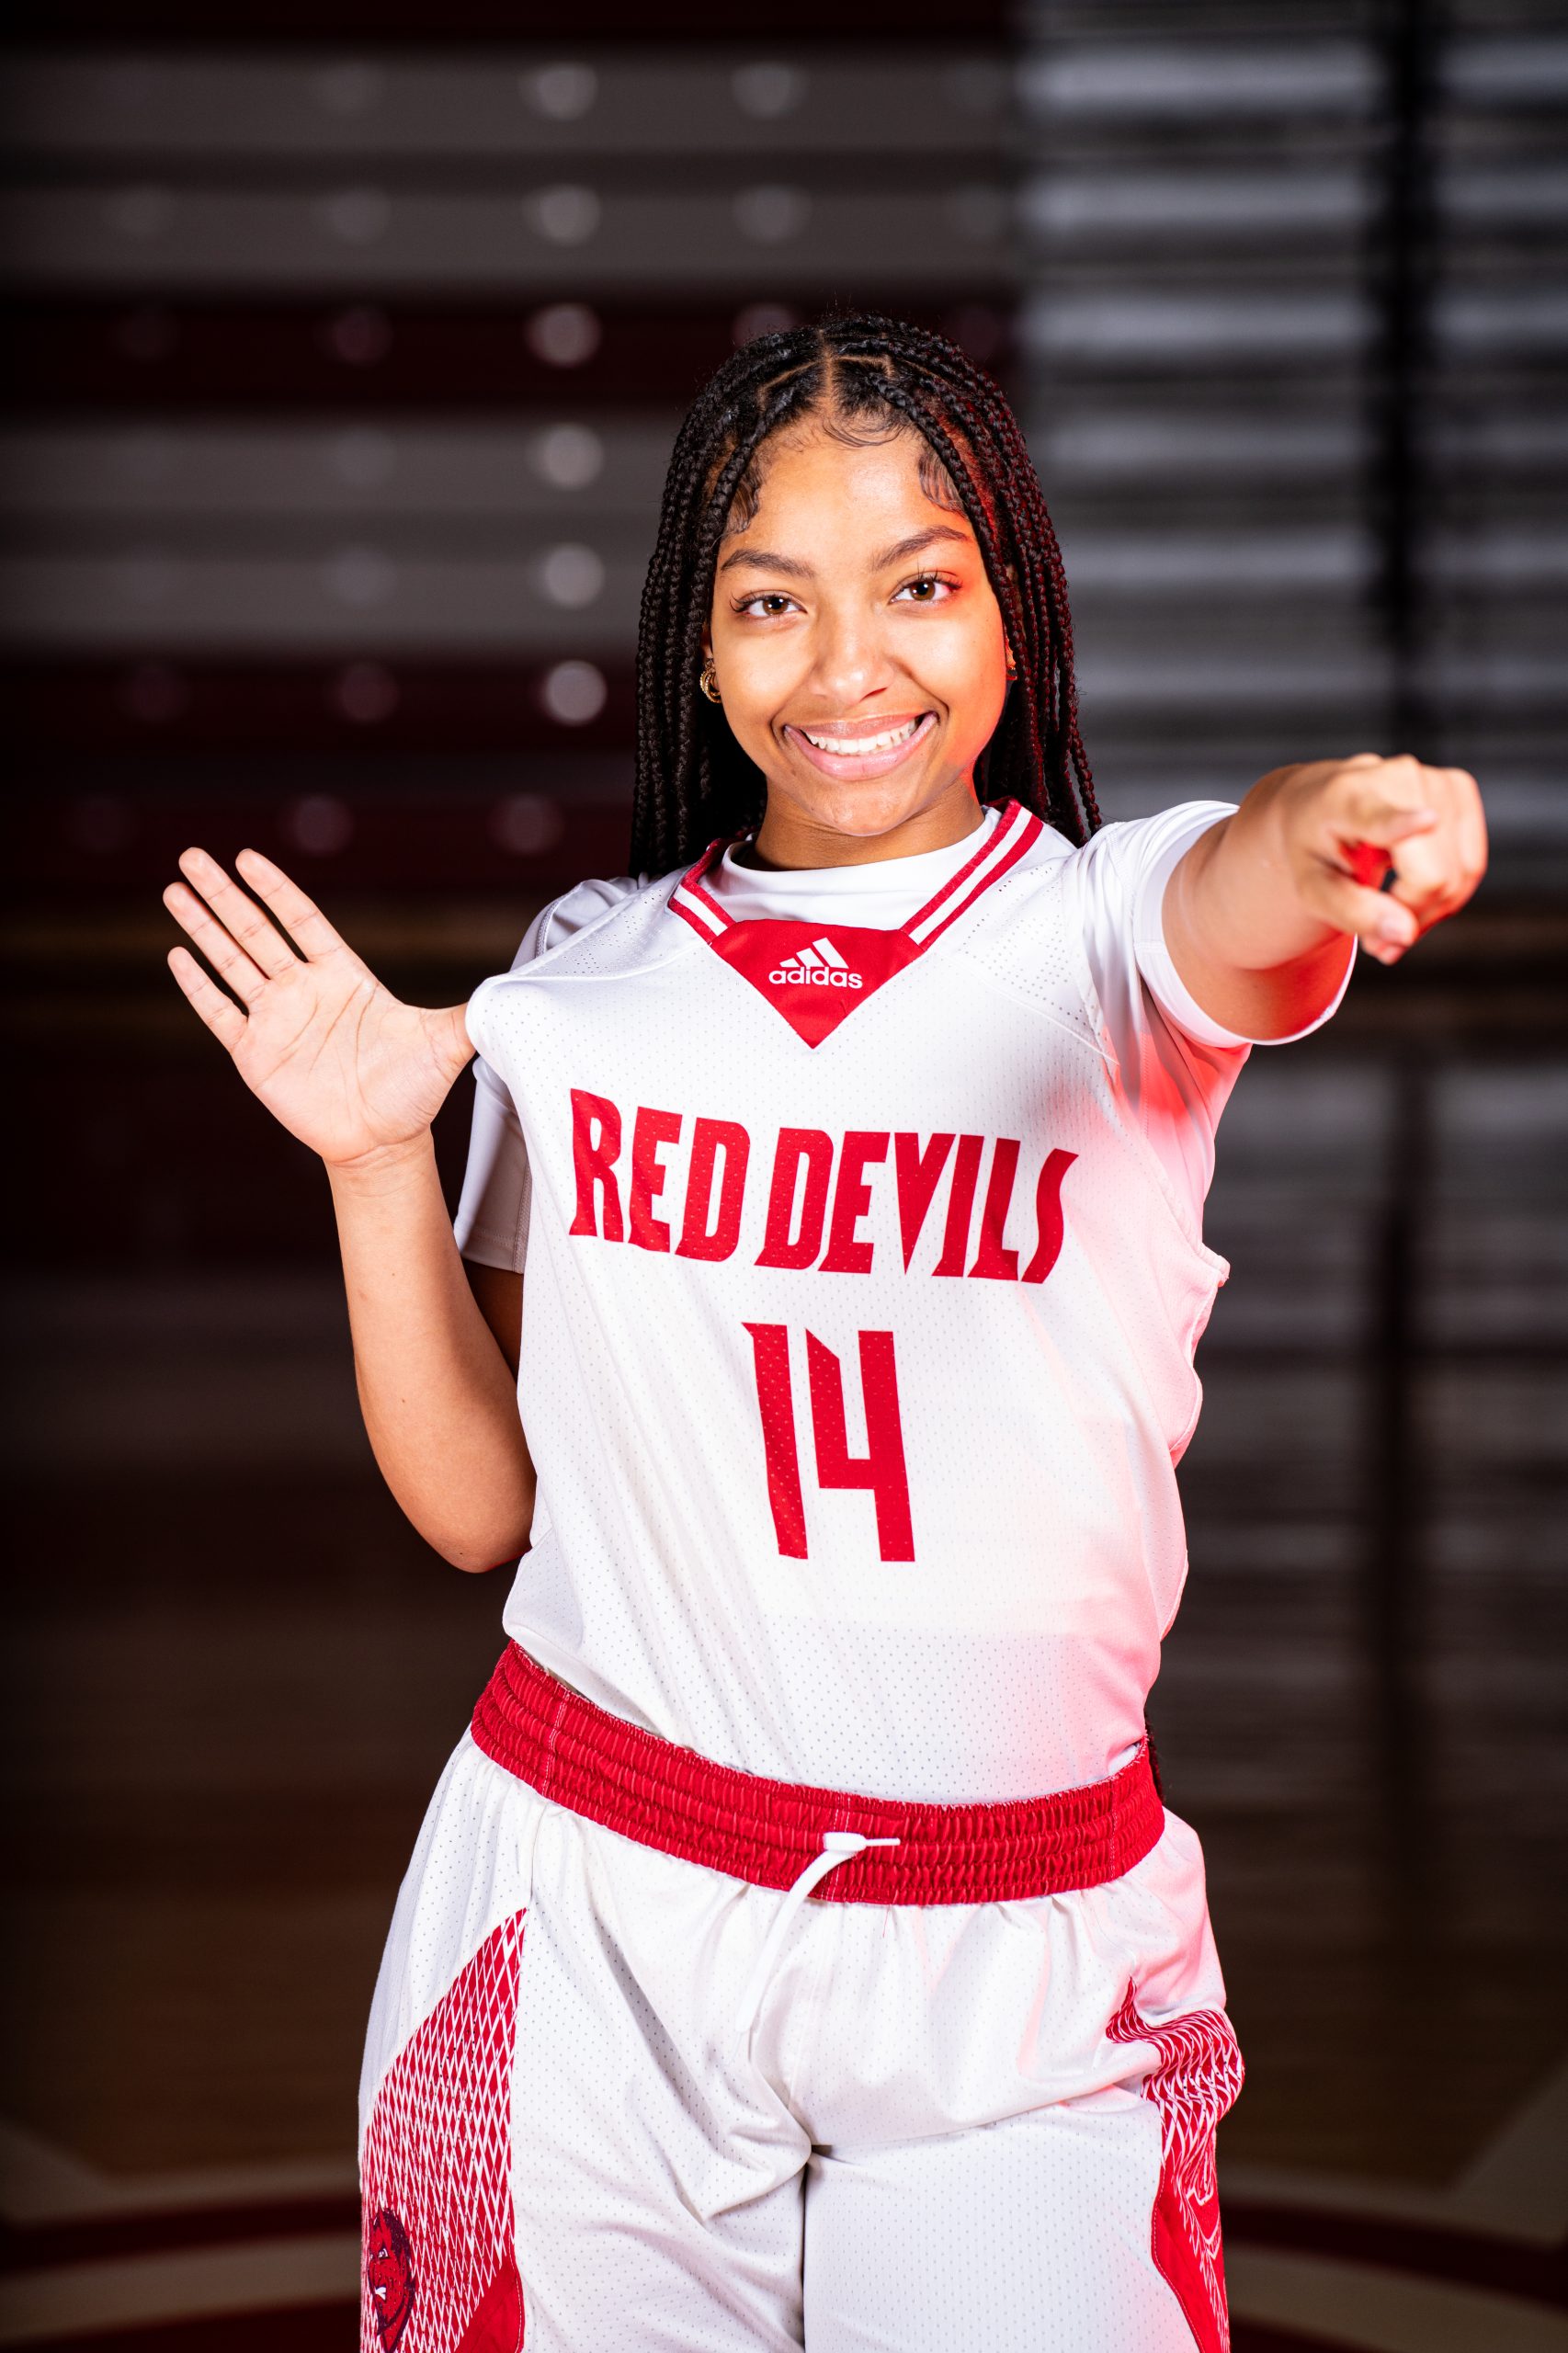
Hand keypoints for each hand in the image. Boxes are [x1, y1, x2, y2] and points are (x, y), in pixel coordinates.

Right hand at [164, 847, 473, 1166]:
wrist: (383, 1141)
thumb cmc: (413, 1092)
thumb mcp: (445, 1045)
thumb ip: (469, 1014)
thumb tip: (512, 994)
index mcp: (342, 976)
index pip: (301, 920)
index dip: (274, 889)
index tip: (247, 857)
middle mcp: (303, 990)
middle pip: (254, 930)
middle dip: (223, 893)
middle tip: (193, 855)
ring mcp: (276, 1020)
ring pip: (230, 962)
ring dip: (201, 927)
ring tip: (174, 889)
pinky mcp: (255, 1054)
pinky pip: (219, 1013)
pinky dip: (197, 986)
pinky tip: (177, 954)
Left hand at [1273, 753, 1487, 965]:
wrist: (1319, 802)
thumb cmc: (1313, 849)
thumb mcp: (1311, 889)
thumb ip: (1352, 913)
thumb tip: (1404, 933)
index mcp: (1346, 799)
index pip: (1380, 816)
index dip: (1403, 823)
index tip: (1426, 820)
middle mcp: (1396, 777)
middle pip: (1434, 874)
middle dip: (1410, 918)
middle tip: (1376, 944)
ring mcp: (1434, 778)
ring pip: (1461, 873)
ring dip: (1431, 912)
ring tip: (1390, 917)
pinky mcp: (1459, 786)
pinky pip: (1471, 863)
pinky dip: (1448, 892)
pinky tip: (1413, 893)